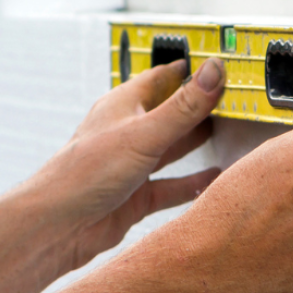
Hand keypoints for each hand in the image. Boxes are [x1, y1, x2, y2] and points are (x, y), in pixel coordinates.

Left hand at [23, 58, 226, 271]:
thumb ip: (184, 107)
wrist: (57, 227)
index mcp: (124, 106)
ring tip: (230, 135)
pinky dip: (193, 183)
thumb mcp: (144, 133)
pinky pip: (172, 186)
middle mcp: (128, 132)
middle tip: (235, 100)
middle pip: (171, 113)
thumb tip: (214, 72)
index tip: (221, 66)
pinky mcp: (137, 196)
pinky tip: (214, 180)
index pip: (163, 78)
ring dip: (198, 143)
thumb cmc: (85, 173)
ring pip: (172, 149)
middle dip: (200, 107)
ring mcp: (133, 165)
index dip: (191, 71)